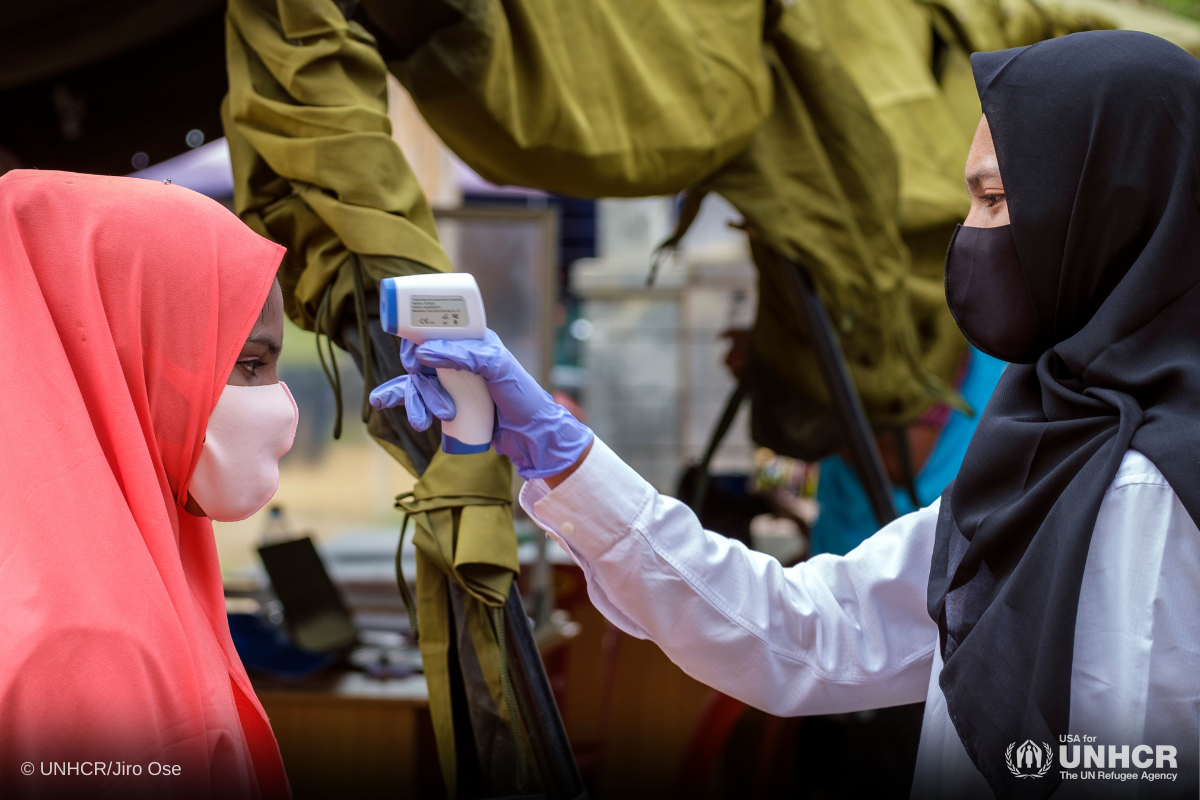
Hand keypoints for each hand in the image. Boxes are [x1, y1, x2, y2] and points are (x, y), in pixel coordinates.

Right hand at [370, 330, 593, 479]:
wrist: (532, 436)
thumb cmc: (523, 397)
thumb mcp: (500, 369)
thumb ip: (466, 355)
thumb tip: (424, 351)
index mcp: (473, 340)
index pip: (434, 330)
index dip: (417, 341)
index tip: (414, 360)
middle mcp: (460, 357)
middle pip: (421, 359)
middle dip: (420, 382)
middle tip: (438, 404)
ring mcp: (452, 380)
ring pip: (418, 382)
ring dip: (415, 401)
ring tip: (423, 423)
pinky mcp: (448, 401)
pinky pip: (418, 398)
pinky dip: (402, 400)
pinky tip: (381, 403)